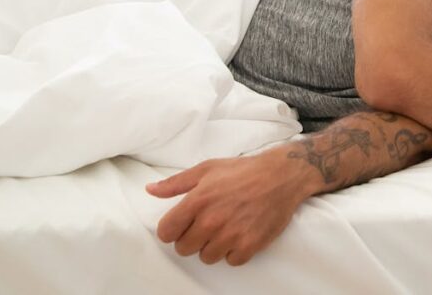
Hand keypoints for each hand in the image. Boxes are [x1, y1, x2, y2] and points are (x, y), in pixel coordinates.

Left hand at [145, 148, 315, 265]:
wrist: (281, 176)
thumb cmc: (243, 171)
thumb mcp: (206, 169)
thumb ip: (175, 183)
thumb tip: (150, 190)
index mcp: (198, 200)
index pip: (167, 232)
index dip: (171, 229)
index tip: (181, 225)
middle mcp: (212, 220)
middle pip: (184, 248)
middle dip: (191, 238)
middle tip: (206, 225)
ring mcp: (231, 234)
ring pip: (206, 257)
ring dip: (212, 246)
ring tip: (224, 229)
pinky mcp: (250, 244)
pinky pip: (231, 261)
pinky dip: (234, 251)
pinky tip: (239, 234)